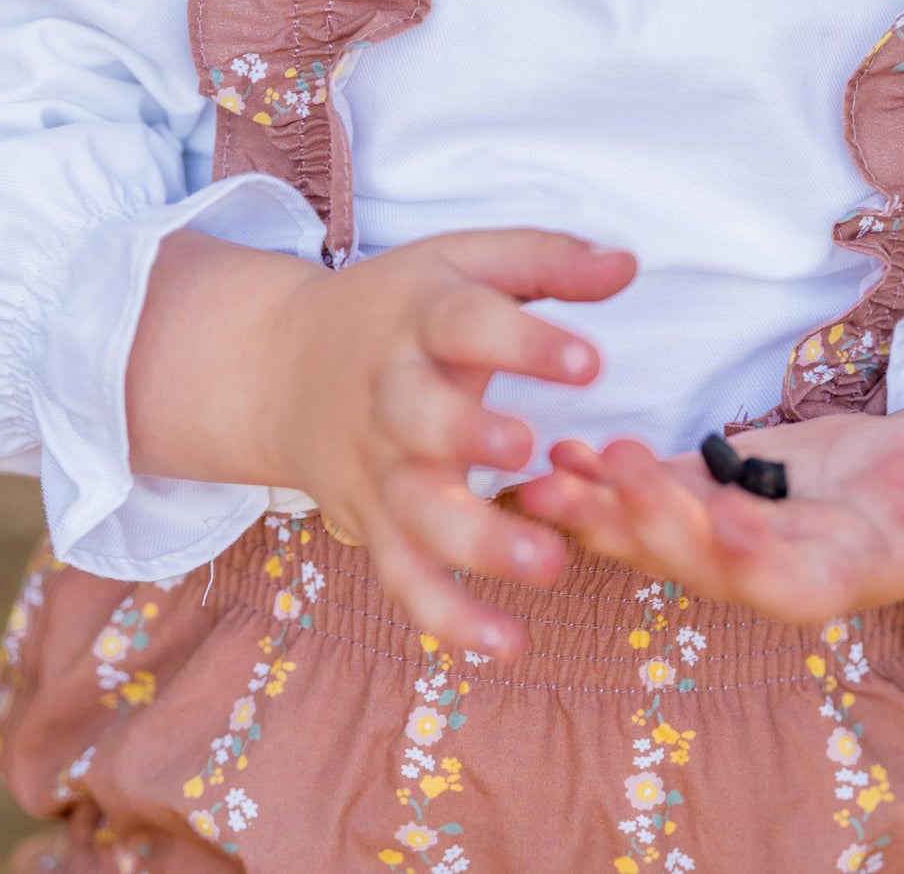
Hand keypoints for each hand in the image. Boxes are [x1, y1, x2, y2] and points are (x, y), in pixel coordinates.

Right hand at [127, 229, 635, 659]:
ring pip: (415, 511)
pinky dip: (447, 617)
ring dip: (476, 542)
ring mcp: (377, 468)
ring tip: (548, 564)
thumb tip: (628, 263)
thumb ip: (545, 260)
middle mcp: (390, 395)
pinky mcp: (373, 526)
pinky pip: (403, 578)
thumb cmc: (400, 311)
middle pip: (417, 418)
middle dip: (467, 434)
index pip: (465, 322)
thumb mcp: (462, 263)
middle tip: (528, 450)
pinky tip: (507, 644)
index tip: (590, 364)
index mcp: (418, 320)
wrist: (275, 366)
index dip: (524, 342)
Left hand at [516, 394, 903, 623]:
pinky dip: (593, 484)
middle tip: (621, 466)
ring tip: (548, 476)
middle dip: (656, 518)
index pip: (787, 583)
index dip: (756, 556)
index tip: (728, 515)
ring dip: (597, 512)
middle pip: (701, 561)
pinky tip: (556, 455)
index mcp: (834, 577)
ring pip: (651, 538)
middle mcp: (766, 572)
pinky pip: (636, 501)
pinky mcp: (696, 503)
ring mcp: (723, 543)